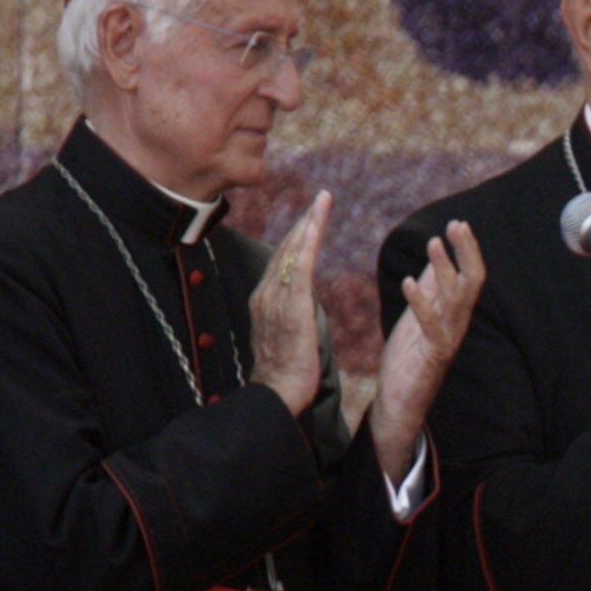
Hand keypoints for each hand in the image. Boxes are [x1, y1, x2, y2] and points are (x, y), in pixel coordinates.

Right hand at [249, 191, 330, 416]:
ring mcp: (275, 297)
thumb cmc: (288, 372)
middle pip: (286, 248)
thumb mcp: (290, 335)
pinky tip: (317, 223)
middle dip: (304, 221)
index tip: (311, 219)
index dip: (297, 238)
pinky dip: (308, 241)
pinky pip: (299, 265)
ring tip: (324, 201)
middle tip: (322, 198)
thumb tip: (306, 304)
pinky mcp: (290, 305)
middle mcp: (266, 293)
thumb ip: (295, 314)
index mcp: (266, 299)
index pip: (283, 261)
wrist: (277, 392)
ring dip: (309, 223)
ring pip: (292, 251)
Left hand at [368, 220, 484, 483]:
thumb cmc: (409, 358)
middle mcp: (457, 325)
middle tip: (455, 225)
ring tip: (434, 243)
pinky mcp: (431, 357)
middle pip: (472, 284)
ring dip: (445, 271)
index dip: (467, 250)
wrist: (399, 403)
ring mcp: (446, 341)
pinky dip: (421, 303)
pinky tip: (409, 282)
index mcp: (454, 314)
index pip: (471, 276)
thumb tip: (438, 254)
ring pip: (456, 301)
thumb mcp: (420, 314)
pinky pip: (431, 327)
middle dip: (466, 253)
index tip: (458, 223)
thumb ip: (431, 287)